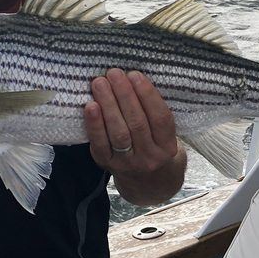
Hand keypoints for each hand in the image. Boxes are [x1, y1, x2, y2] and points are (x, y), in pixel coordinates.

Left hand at [85, 69, 184, 204]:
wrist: (149, 184)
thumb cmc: (156, 147)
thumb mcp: (166, 135)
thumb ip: (155, 113)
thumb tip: (133, 79)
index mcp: (168, 147)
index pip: (161, 119)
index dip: (148, 96)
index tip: (136, 75)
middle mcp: (149, 157)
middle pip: (137, 124)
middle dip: (124, 95)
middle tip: (114, 73)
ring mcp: (127, 164)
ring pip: (118, 133)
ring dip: (108, 105)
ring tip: (100, 83)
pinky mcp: (107, 165)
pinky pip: (99, 144)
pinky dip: (94, 125)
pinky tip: (90, 106)